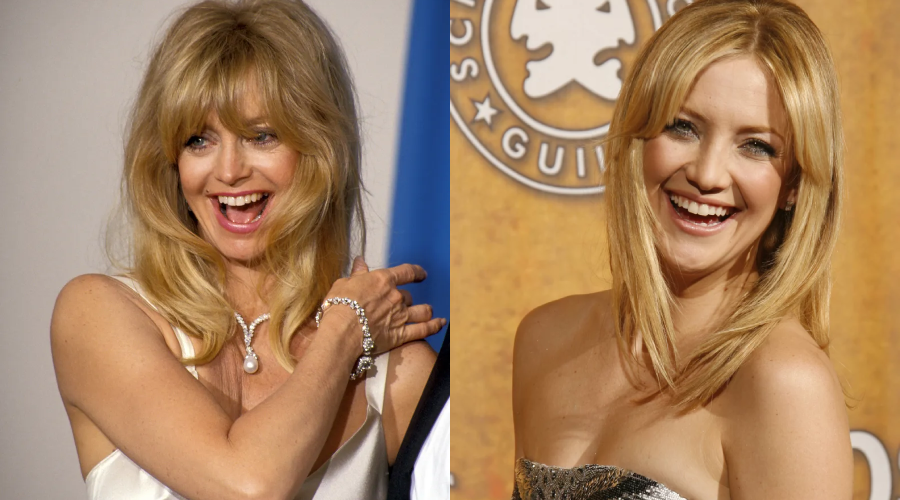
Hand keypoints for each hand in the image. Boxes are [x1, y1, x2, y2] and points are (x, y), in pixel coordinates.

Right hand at [320, 257, 444, 352]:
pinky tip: (441, 324)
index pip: (406, 272)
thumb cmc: (339, 305)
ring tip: (428, 312)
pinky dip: (434, 326)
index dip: (416, 272)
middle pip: (408, 296)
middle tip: (399, 305)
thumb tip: (360, 262)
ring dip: (426, 310)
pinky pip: (423, 330)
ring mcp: (401, 316)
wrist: (342, 330)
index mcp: (383, 280)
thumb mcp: (344, 284)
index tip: (421, 274)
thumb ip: (357, 274)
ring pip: (422, 311)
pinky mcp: (400, 335)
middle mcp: (396, 296)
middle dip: (405, 300)